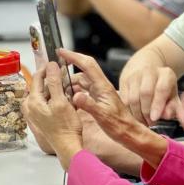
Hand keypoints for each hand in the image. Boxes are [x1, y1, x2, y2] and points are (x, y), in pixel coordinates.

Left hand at [22, 63, 83, 168]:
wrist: (68, 145)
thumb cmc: (66, 127)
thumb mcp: (61, 101)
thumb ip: (54, 82)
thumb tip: (51, 66)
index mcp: (33, 102)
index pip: (37, 78)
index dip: (47, 68)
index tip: (55, 63)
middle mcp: (30, 107)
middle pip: (39, 85)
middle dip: (50, 78)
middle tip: (62, 74)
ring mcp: (34, 113)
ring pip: (42, 93)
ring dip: (53, 88)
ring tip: (64, 86)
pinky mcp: (40, 118)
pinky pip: (44, 101)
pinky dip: (52, 96)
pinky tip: (63, 98)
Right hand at [61, 48, 168, 167]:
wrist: (128, 133)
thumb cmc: (119, 125)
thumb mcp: (102, 116)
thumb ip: (89, 105)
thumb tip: (76, 95)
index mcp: (103, 86)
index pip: (87, 65)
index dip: (73, 56)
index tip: (61, 52)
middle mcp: (101, 86)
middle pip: (84, 70)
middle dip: (70, 65)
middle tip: (55, 67)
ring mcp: (100, 92)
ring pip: (82, 81)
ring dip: (70, 81)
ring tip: (58, 85)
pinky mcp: (99, 99)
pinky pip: (84, 90)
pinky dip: (75, 90)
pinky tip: (68, 96)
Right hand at [119, 65, 178, 125]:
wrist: (147, 68)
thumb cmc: (162, 86)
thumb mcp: (172, 95)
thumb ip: (174, 107)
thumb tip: (167, 116)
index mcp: (166, 74)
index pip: (161, 89)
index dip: (158, 105)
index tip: (155, 118)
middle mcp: (149, 71)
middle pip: (145, 93)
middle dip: (146, 112)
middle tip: (149, 123)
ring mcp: (134, 75)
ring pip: (132, 98)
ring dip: (137, 114)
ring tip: (142, 122)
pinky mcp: (123, 80)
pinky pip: (123, 100)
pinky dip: (128, 111)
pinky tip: (134, 117)